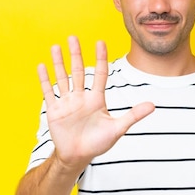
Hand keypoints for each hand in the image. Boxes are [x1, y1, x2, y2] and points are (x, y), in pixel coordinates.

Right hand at [37, 36, 154, 174]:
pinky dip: (45, 80)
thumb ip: (133, 116)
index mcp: (97, 99)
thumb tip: (153, 105)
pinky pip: (49, 92)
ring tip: (56, 47)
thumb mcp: (117, 129)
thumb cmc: (98, 143)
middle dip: (76, 55)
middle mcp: (82, 97)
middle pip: (79, 71)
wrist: (78, 157)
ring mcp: (68, 103)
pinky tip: (42, 66)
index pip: (100, 74)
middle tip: (73, 37)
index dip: (101, 58)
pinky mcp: (55, 111)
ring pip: (62, 78)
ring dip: (59, 63)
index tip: (100, 41)